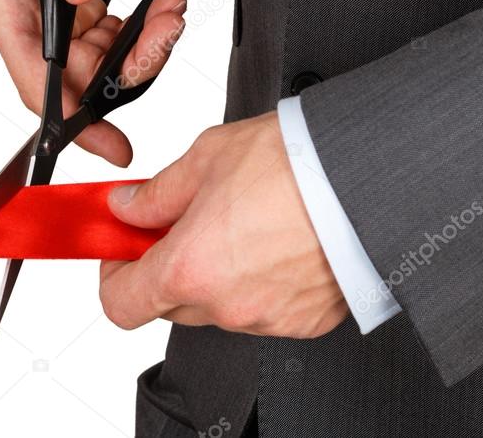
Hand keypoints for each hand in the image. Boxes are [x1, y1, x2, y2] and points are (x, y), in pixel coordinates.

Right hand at [0, 0, 185, 165]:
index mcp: (3, 6)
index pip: (34, 81)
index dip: (71, 120)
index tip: (112, 145)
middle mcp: (25, 24)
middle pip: (78, 78)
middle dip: (130, 66)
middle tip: (169, 32)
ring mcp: (52, 23)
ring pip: (101, 65)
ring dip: (144, 46)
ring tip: (172, 11)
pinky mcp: (75, 15)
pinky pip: (113, 42)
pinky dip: (143, 30)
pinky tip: (164, 6)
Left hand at [99, 112, 348, 336]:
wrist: (367, 178)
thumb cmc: (295, 164)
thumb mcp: (206, 158)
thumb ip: (156, 193)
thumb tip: (128, 208)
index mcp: (190, 269)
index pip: (121, 304)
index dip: (115, 275)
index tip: (122, 250)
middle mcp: (226, 306)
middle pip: (169, 305)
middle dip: (168, 267)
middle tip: (183, 224)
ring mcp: (268, 319)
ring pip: (219, 307)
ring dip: (216, 276)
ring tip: (243, 225)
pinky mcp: (305, 322)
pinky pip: (264, 310)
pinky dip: (259, 284)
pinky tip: (276, 244)